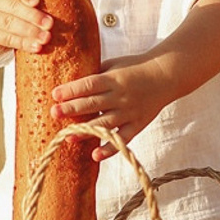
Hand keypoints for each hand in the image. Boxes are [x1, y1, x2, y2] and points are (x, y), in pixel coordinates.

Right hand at [0, 0, 52, 55]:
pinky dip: (24, 43)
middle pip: (12, 7)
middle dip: (33, 16)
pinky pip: (8, 40)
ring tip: (46, 37)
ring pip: (9, 25)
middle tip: (50, 23)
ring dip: (30, 32)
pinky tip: (36, 47)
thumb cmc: (11, 6)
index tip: (37, 1)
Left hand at [51, 54, 171, 160]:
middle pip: (93, 104)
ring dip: (85, 131)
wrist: (166, 75)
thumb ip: (96, 74)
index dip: (72, 90)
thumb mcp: (115, 64)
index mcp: (113, 78)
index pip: (89, 85)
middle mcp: (121, 96)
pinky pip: (122, 139)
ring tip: (67, 136)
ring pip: (105, 124)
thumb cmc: (135, 67)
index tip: (55, 94)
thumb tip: (70, 83)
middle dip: (72, 109)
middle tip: (54, 113)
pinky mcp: (138, 124)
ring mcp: (129, 112)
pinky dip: (109, 149)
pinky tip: (95, 155)